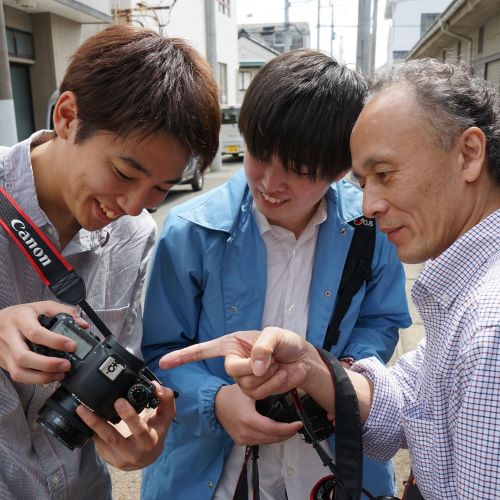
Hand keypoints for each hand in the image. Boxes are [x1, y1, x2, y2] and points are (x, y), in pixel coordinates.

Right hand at [0, 301, 86, 383]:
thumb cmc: (22, 314)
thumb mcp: (43, 306)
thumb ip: (64, 312)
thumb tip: (82, 325)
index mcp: (20, 319)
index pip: (35, 332)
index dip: (55, 341)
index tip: (72, 346)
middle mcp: (10, 336)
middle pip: (24, 356)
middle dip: (48, 364)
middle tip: (67, 365)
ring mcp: (6, 352)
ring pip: (19, 371)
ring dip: (42, 377)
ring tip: (61, 374)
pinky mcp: (5, 363)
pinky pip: (18, 376)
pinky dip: (35, 380)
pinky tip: (50, 377)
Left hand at [76, 382, 174, 470]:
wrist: (148, 456)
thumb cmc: (156, 431)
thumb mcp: (165, 416)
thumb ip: (165, 398)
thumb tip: (155, 385)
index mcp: (150, 442)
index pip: (139, 430)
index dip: (129, 416)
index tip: (119, 400)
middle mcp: (134, 454)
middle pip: (113, 438)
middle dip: (99, 423)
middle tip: (87, 407)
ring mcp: (119, 459)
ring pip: (101, 441)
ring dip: (89, 425)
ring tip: (80, 410)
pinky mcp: (108, 459)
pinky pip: (97, 444)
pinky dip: (91, 430)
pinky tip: (85, 418)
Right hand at [160, 327, 373, 423]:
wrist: (304, 360)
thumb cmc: (287, 342)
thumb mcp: (277, 335)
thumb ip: (263, 347)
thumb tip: (254, 368)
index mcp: (232, 344)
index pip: (203, 350)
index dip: (183, 356)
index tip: (163, 363)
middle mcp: (235, 362)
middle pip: (235, 372)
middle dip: (260, 367)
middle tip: (277, 359)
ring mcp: (245, 379)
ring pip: (250, 386)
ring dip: (274, 377)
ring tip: (284, 367)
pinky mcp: (257, 393)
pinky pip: (262, 395)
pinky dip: (279, 385)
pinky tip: (286, 377)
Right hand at [215, 383, 301, 445]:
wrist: (215, 403)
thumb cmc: (232, 394)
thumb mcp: (250, 391)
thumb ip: (265, 394)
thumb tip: (285, 396)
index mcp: (248, 419)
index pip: (274, 429)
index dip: (288, 428)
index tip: (298, 424)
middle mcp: (245, 432)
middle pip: (272, 438)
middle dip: (287, 433)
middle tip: (296, 426)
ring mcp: (242, 439)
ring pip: (267, 442)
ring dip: (279, 437)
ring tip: (289, 428)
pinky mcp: (240, 441)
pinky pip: (260, 442)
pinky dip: (269, 437)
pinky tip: (275, 430)